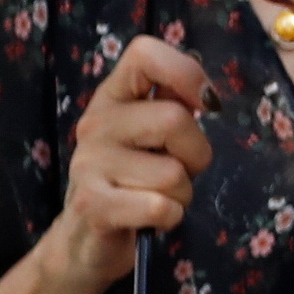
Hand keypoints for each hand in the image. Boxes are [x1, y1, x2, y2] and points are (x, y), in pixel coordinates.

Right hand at [47, 35, 210, 293]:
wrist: (87, 239)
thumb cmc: (135, 181)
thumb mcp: (154, 136)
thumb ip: (175, 106)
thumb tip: (206, 94)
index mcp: (113, 97)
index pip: (145, 54)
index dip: (186, 73)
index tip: (203, 104)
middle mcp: (95, 123)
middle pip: (175, 119)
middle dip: (196, 154)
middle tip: (177, 170)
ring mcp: (89, 163)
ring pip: (174, 172)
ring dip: (182, 192)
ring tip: (155, 195)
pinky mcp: (92, 204)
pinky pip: (162, 206)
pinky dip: (171, 217)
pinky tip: (149, 218)